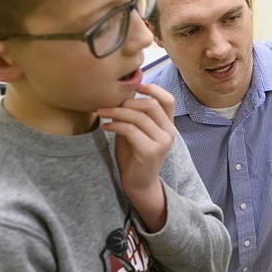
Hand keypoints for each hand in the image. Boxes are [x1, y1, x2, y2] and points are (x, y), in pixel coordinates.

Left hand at [97, 84, 174, 229]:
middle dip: (127, 101)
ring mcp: (162, 142)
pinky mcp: (150, 151)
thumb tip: (120, 94)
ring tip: (103, 113)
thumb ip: (133, 115)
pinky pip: (130, 130)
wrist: (139, 184)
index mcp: (168, 125)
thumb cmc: (134, 156)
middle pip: (151, 105)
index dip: (152, 89)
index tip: (134, 87)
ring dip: (116, 112)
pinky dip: (115, 125)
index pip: (167, 99)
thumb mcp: (136, 131)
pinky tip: (105, 127)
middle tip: (110, 105)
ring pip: (139, 116)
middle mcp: (169, 132)